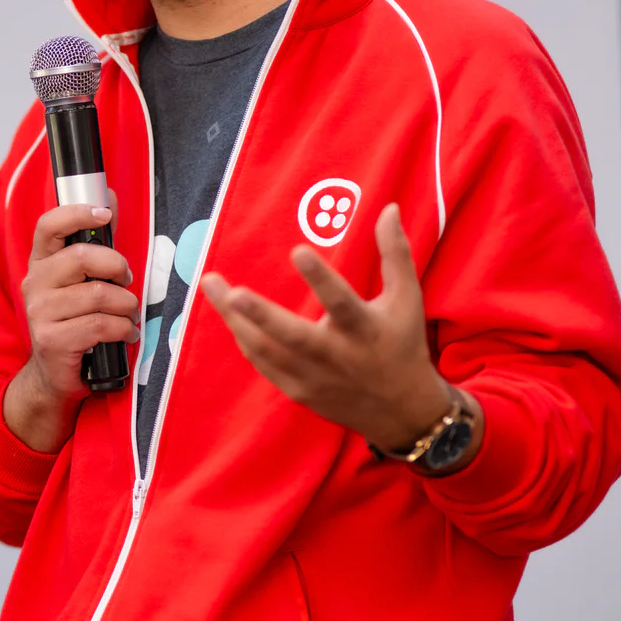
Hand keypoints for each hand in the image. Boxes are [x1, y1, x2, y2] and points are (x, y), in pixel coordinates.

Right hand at [4, 204, 140, 452]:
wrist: (55, 374)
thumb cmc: (75, 320)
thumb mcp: (82, 280)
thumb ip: (95, 242)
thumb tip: (109, 197)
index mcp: (41, 263)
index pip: (49, 225)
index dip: (77, 214)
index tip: (105, 215)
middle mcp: (34, 284)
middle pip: (80, 257)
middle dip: (116, 266)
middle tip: (127, 280)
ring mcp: (40, 313)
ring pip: (98, 295)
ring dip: (126, 305)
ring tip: (130, 315)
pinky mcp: (53, 340)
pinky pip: (100, 325)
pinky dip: (124, 329)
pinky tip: (126, 334)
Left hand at [201, 204, 469, 455]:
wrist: (401, 412)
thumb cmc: (403, 344)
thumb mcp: (407, 299)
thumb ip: (395, 254)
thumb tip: (389, 208)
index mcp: (365, 330)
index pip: (341, 302)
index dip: (320, 278)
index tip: (297, 250)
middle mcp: (336, 356)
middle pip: (293, 336)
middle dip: (261, 315)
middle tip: (233, 290)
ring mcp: (313, 378)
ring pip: (267, 351)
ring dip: (236, 321)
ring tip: (213, 286)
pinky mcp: (298, 391)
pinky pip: (263, 364)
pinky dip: (245, 340)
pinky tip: (229, 315)